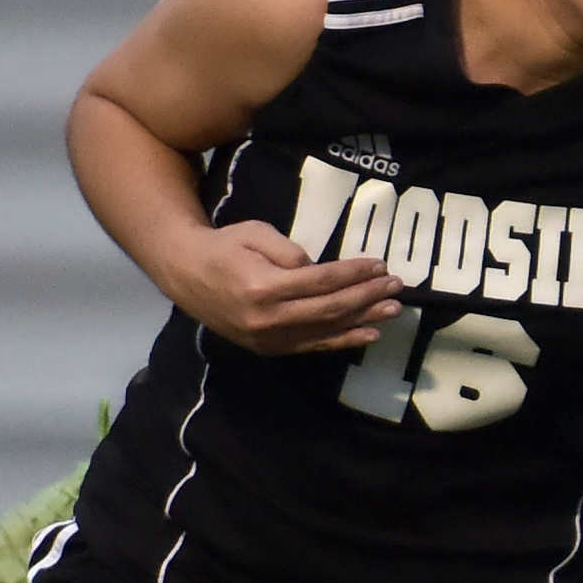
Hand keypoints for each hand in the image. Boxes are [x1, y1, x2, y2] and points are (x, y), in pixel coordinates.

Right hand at [174, 218, 403, 355]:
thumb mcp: (254, 233)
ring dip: (364, 320)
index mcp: (264, 287)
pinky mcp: (271, 349)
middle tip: (396, 286)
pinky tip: (369, 335)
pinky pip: (314, 346)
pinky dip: (343, 341)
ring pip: (327, 331)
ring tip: (393, 310)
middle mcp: (269, 319)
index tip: (379, 264)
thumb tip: (320, 269)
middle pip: (330, 308)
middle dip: (367, 296)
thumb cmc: (224, 247)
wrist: (187, 276)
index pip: (321, 281)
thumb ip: (289, 250)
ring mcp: (270, 339)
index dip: (354, 273)